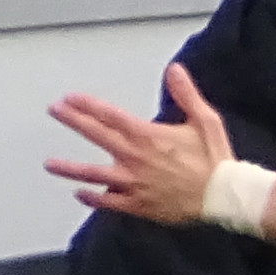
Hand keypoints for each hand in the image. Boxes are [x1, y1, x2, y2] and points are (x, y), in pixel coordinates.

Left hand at [45, 63, 236, 224]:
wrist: (225, 197)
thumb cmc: (216, 160)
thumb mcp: (206, 121)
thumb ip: (186, 94)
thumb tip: (174, 70)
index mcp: (148, 136)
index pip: (109, 115)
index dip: (86, 105)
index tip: (70, 98)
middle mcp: (135, 158)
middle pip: (96, 136)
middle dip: (73, 121)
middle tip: (55, 111)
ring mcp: (134, 183)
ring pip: (94, 174)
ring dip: (70, 168)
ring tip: (50, 164)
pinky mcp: (140, 204)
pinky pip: (110, 201)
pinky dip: (93, 198)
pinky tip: (80, 194)